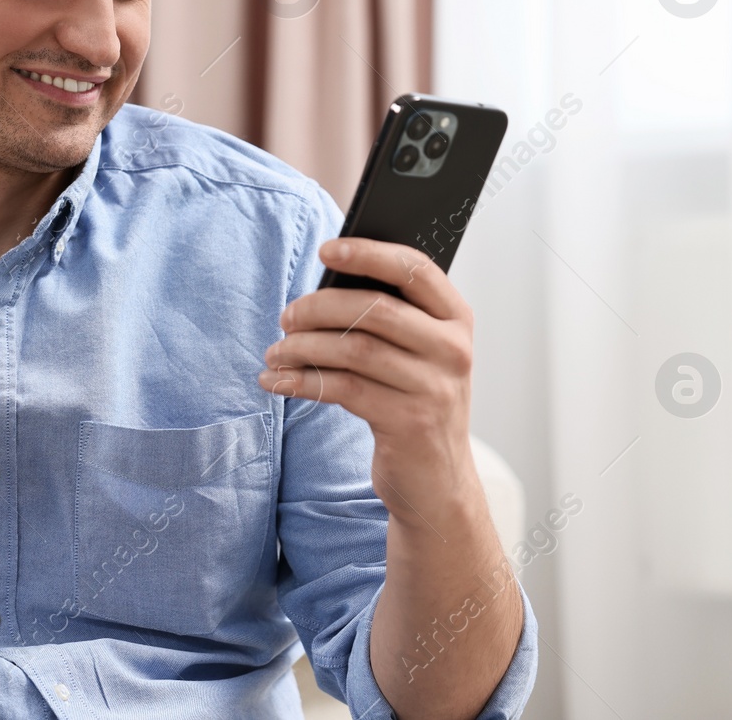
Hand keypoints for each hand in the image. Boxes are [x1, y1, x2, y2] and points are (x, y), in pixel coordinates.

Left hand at [257, 237, 479, 525]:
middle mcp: (452, 349)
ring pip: (354, 349)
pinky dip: (302, 381)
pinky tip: (277, 382)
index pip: (414, 269)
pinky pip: (343, 388)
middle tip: (286, 317)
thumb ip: (388, 316)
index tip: (325, 250)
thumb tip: (325, 282)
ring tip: (275, 354)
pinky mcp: (408, 422)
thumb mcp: (416, 354)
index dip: (368, 253)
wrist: (438, 481)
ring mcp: (434, 387)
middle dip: (319, 307)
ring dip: (302, 347)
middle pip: (375, 309)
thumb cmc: (414, 401)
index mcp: (456, 319)